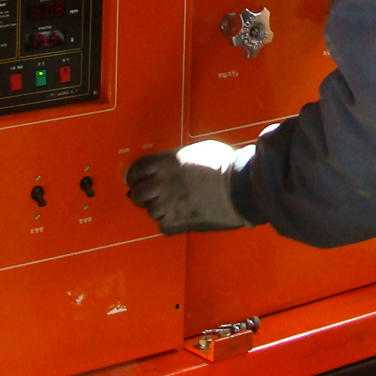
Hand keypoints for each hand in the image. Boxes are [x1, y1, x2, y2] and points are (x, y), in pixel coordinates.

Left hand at [126, 140, 250, 233]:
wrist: (241, 186)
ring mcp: (170, 203)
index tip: (135, 180)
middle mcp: (164, 182)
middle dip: (142, 195)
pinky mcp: (180, 221)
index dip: (133, 176)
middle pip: (138, 193)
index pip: (137, 169)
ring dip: (158, 210)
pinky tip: (178, 218)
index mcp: (168, 161)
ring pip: (150, 211)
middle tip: (150, 196)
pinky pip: (163, 226)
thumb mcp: (199, 150)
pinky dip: (168, 224)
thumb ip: (180, 157)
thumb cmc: (225, 164)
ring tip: (170, 207)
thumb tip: (172, 163)